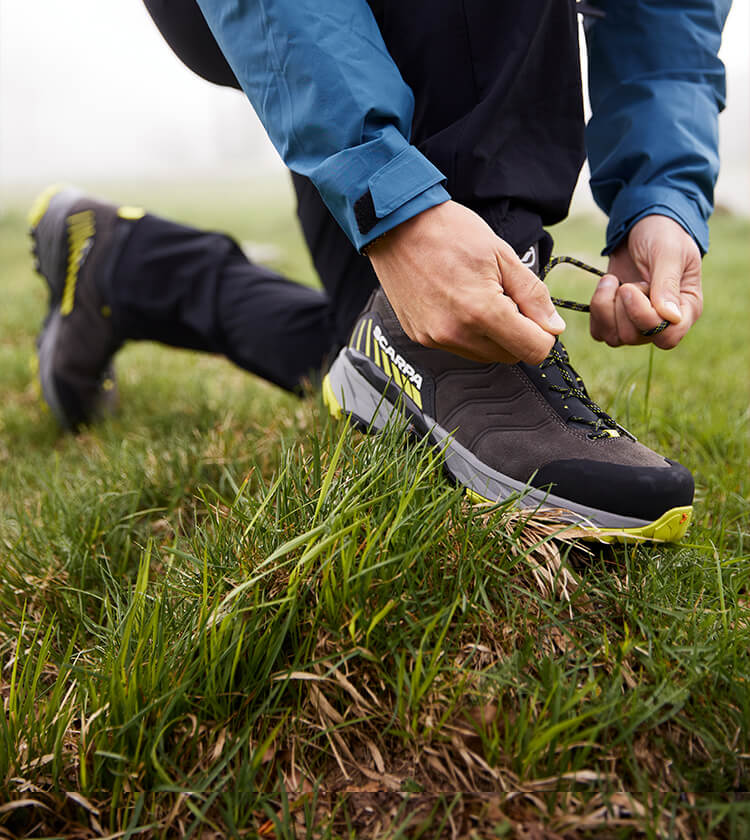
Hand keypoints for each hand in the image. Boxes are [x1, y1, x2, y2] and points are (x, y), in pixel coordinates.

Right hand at [366, 201, 565, 364]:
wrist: (396, 225)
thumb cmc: (450, 232)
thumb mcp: (503, 255)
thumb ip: (533, 295)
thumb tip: (554, 327)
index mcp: (482, 312)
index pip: (533, 350)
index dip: (543, 334)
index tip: (535, 313)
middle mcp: (456, 333)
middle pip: (510, 356)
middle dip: (517, 333)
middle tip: (505, 297)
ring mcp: (435, 338)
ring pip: (484, 355)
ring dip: (492, 335)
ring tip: (478, 297)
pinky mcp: (420, 336)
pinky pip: (458, 347)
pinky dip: (467, 332)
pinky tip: (458, 301)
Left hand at [590, 214, 702, 348]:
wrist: (642, 225)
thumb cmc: (663, 234)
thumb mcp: (668, 252)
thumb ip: (667, 284)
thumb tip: (670, 318)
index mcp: (687, 308)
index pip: (668, 336)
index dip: (645, 319)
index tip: (631, 288)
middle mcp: (663, 322)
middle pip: (635, 337)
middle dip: (623, 307)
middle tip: (627, 282)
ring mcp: (637, 322)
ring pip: (614, 338)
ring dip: (606, 307)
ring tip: (614, 281)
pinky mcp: (616, 318)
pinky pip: (600, 332)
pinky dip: (596, 311)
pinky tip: (606, 287)